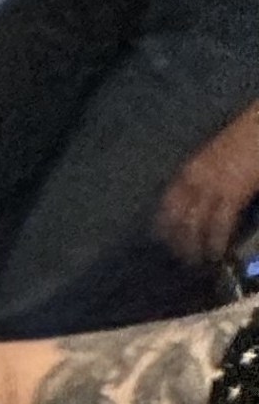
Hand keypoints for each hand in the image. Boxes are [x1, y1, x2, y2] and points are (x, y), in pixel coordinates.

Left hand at [158, 120, 258, 266]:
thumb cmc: (242, 141)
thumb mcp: (212, 158)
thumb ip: (201, 178)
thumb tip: (197, 202)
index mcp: (187, 171)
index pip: (167, 204)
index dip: (162, 225)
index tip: (161, 241)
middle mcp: (193, 180)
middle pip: (176, 218)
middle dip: (176, 241)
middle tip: (179, 258)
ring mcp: (211, 187)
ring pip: (194, 225)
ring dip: (194, 247)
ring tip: (196, 262)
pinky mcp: (232, 194)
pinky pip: (219, 224)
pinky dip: (216, 242)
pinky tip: (216, 254)